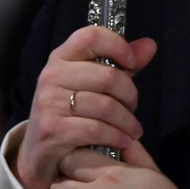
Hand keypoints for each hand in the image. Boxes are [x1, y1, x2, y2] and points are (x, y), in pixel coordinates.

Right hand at [13, 26, 157, 188]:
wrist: (39, 152)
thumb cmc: (70, 112)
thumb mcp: (93, 85)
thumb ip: (121, 65)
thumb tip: (150, 44)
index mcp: (62, 57)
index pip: (92, 36)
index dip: (118, 46)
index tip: (132, 63)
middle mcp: (52, 75)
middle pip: (108, 76)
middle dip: (130, 94)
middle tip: (133, 107)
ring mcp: (49, 102)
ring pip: (105, 106)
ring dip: (127, 121)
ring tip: (133, 130)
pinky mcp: (52, 129)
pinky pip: (97, 129)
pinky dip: (117, 137)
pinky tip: (123, 141)